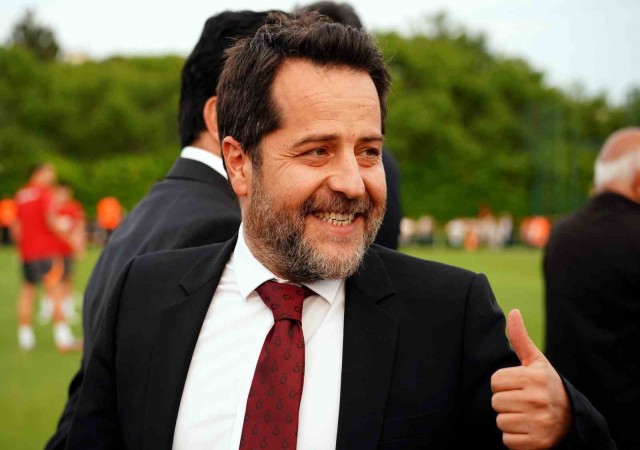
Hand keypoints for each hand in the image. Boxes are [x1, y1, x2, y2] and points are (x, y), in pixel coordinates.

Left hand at [491, 309, 571, 448]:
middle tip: (521, 401)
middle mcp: (537, 400)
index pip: (495, 381)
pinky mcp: (538, 443)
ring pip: (501, 422)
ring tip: (525, 414)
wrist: (572, 418)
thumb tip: (513, 311)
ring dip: (509, 420)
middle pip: (496, 402)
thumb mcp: (536, 361)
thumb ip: (520, 338)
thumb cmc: (546, 384)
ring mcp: (538, 423)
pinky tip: (528, 429)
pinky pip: (507, 441)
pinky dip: (514, 438)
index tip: (517, 385)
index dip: (503, 384)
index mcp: (533, 377)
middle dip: (505, 402)